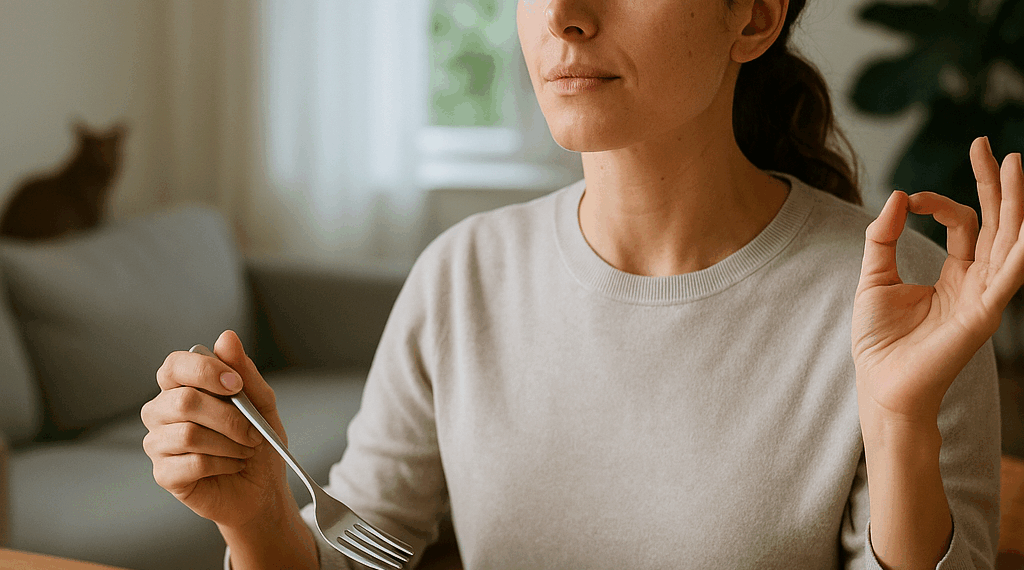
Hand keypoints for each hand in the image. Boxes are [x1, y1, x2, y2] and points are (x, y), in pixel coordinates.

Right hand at [142, 329, 291, 529]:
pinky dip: (224, 463)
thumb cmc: (257, 442)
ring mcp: (159, 443)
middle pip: (182, 401)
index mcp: (182, 386)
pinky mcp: (164, 474)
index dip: (204, 371)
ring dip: (230, 442)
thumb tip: (226, 337)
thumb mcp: (262, 403)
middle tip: (253, 430)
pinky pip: (192, 463)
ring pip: (188, 433)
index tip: (237, 385)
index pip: (175, 365)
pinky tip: (233, 465)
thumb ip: (244, 371)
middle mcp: (162, 411)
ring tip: (246, 449)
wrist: (262, 489)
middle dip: (228, 416)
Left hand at [852, 137, 1023, 423]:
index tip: (908, 199)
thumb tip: (895, 197)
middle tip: (989, 145)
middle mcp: (977, 281)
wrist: (881, 385)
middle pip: (995, 223)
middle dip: (994, 184)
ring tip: (1014, 164)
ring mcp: (983, 297)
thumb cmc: (880, 341)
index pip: (962, 223)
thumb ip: (882, 239)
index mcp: (956, 274)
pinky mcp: (981, 316)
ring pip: (1007, 241)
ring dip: (1013, 204)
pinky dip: (1018, 253)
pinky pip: (1007, 279)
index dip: (937, 202)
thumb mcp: (874, 279)